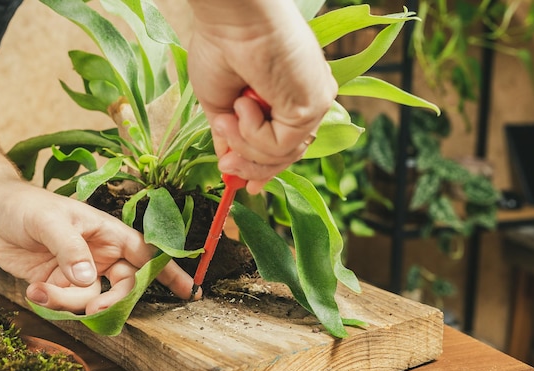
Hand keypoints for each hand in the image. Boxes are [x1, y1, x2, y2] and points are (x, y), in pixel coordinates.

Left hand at [0, 183, 198, 313]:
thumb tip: (88, 278)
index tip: (190, 291)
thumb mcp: (50, 221)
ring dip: (70, 302)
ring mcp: (82, 272)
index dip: (169, 272)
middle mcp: (101, 254)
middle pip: (125, 285)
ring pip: (93, 299)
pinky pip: (69, 304)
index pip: (147, 252)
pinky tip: (33, 290)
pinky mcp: (62, 286)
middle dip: (113, 300)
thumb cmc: (28, 206)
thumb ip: (71, 248)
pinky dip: (51, 303)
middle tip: (97, 308)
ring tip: (39, 289)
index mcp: (109, 233)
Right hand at [186, 0, 337, 192]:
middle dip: (251, 168)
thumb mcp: (219, 104)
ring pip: (282, 156)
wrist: (229, 20)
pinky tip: (246, 104)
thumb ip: (230, 136)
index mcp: (286, 99)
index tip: (244, 187)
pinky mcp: (314, 105)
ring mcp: (313, 104)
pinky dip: (254, 133)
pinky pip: (280, 146)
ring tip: (229, 117)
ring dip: (246, 145)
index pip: (283, 146)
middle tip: (226, 167)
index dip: (263, 169)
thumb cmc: (220, 48)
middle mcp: (305, 102)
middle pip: (286, 156)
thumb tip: (228, 163)